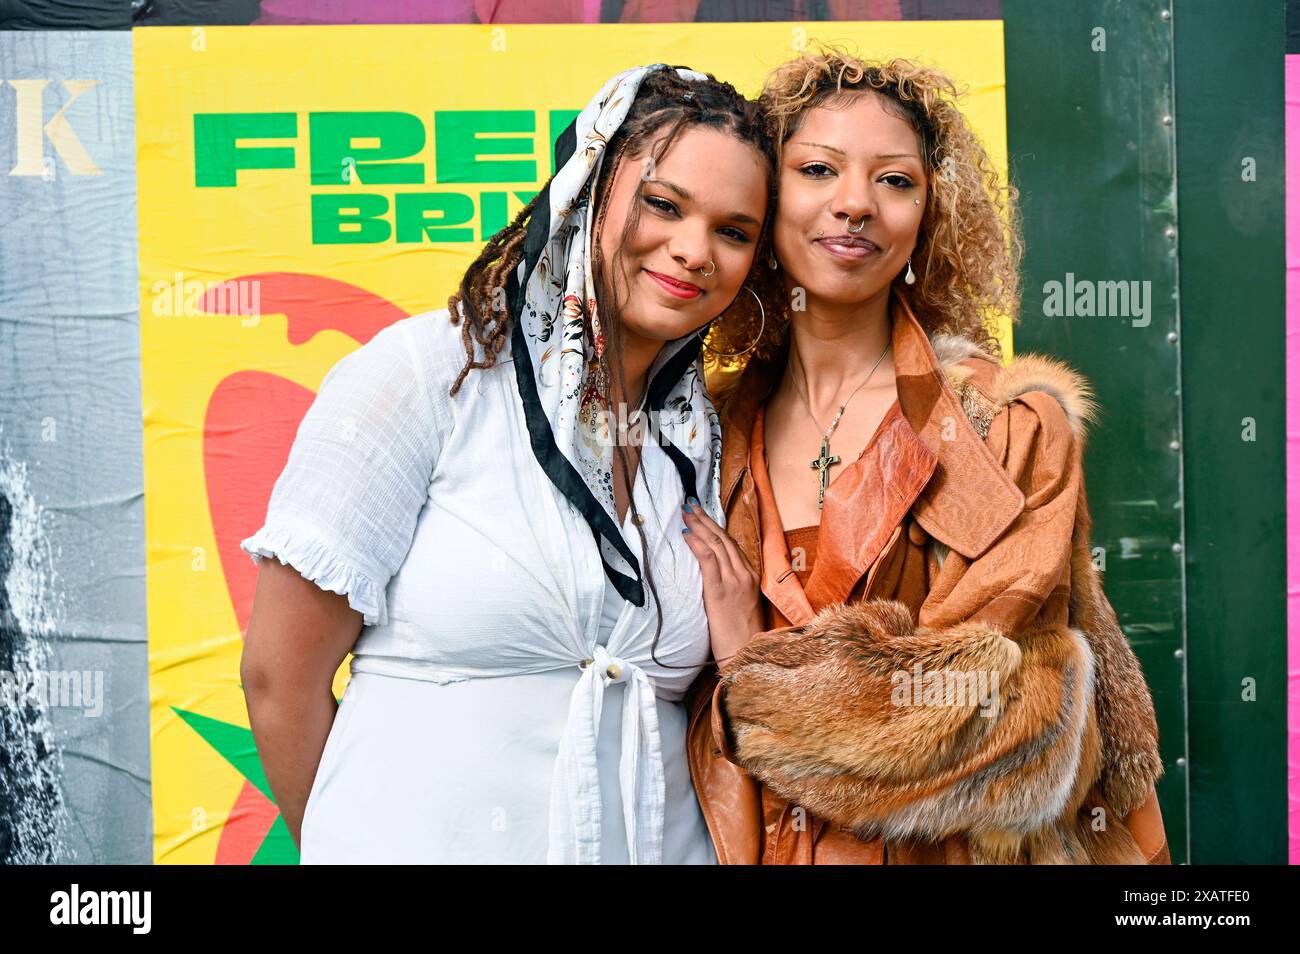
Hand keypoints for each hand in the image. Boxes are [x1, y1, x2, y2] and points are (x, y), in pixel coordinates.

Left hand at [680, 496, 764, 663]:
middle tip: (690, 504)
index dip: (716, 528)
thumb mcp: (741, 607)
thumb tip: (713, 576)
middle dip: (706, 520)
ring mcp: (735, 581)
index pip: (732, 545)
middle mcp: (745, 575)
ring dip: (699, 526)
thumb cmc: (741, 637)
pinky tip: (686, 534)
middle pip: (724, 539)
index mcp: (752, 577)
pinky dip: (697, 543)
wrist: (746, 655)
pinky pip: (708, 559)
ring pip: (716, 544)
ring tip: (685, 513)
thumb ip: (732, 587)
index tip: (703, 515)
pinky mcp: (721, 591)